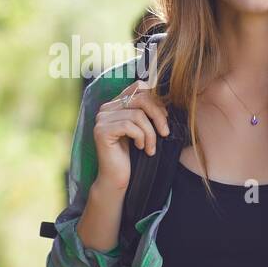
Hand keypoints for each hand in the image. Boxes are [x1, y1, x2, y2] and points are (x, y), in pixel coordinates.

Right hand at [92, 78, 169, 192]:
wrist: (117, 178)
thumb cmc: (133, 155)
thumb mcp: (143, 129)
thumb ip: (148, 112)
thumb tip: (165, 98)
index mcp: (116, 104)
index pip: (138, 87)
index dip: (155, 100)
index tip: (165, 117)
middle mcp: (106, 108)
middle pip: (140, 98)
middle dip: (158, 116)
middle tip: (165, 133)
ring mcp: (102, 119)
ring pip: (137, 115)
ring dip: (150, 133)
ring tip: (151, 147)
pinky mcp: (102, 131)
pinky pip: (129, 126)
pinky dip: (141, 137)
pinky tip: (141, 148)